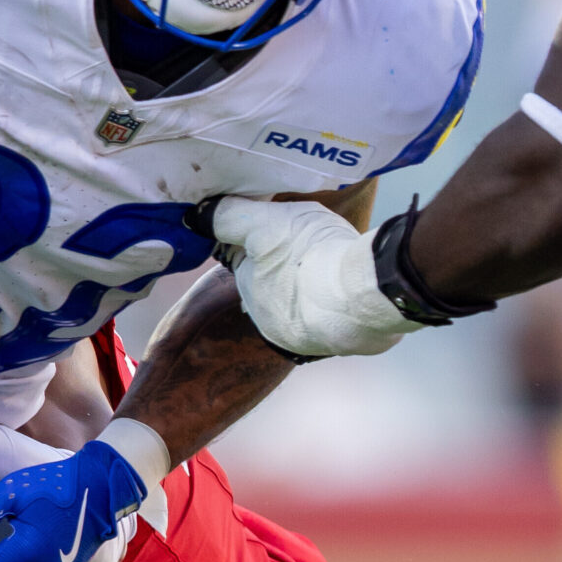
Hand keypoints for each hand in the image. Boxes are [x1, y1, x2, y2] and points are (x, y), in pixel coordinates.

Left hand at [211, 197, 413, 358]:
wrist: (364, 294)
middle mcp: (271, 323)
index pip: (247, 262)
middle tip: (313, 245)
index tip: (286, 229)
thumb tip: (198, 216)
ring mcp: (307, 338)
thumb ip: (230, 217)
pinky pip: (335, 318)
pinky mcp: (340, 344)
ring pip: (304, 305)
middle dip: (288, 267)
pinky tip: (350, 288)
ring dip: (314, 288)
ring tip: (335, 266)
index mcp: (249, 292)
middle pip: (275, 285)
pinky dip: (339, 304)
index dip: (265, 241)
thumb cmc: (311, 254)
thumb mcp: (265, 221)